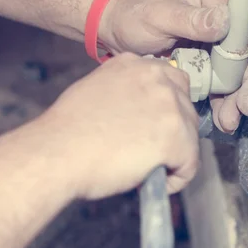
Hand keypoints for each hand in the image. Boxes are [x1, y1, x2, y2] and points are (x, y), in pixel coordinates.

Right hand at [41, 53, 199, 200]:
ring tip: (148, 169)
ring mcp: (169, 107)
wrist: (57, 153)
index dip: (165, 109)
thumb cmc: (67, 130)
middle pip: (185, 108)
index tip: (155, 127)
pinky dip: (176, 180)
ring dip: (174, 156)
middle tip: (149, 152)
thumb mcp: (95, 89)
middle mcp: (157, 78)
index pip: (171, 81)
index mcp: (135, 64)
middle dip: (172, 132)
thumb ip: (123, 91)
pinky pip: (189, 165)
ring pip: (190, 136)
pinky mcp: (175, 138)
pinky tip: (155, 183)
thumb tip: (136, 110)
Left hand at [99, 0, 247, 133]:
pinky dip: (223, 100)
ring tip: (231, 119)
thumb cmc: (132, 13)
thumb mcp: (159, 14)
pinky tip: (223, 117)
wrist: (114, 28)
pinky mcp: (205, 59)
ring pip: (237, 70)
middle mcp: (219, 17)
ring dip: (237, 96)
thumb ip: (192, 19)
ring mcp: (214, 40)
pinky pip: (220, 80)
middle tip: (245, 106)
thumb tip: (225, 21)